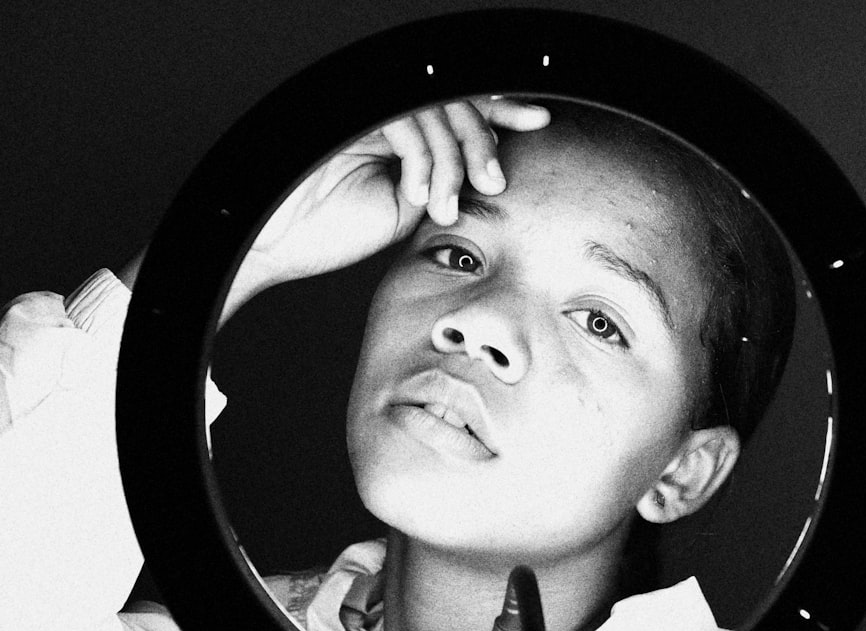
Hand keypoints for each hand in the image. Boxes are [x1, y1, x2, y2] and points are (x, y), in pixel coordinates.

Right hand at [223, 96, 549, 318]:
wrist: (276, 247)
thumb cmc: (330, 231)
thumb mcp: (404, 210)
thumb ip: (440, 182)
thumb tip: (479, 170)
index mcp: (399, 129)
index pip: (457, 105)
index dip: (500, 109)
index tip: (538, 120)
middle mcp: (384, 110)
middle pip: (454, 96)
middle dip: (483, 138)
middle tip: (494, 181)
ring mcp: (365, 110)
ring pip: (435, 108)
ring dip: (452, 159)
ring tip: (447, 204)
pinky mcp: (348, 117)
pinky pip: (406, 123)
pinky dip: (422, 160)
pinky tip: (419, 195)